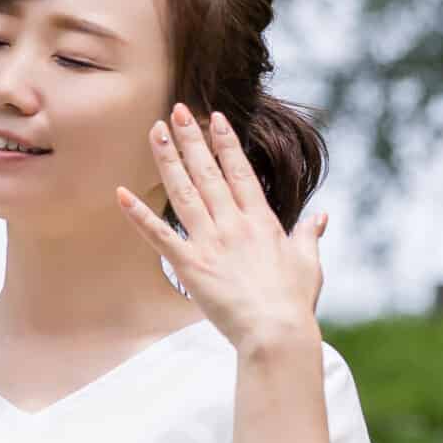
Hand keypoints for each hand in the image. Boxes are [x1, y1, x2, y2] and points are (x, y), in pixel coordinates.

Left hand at [116, 102, 325, 349]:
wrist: (276, 332)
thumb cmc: (293, 301)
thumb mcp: (308, 263)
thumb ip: (308, 235)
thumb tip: (320, 218)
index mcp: (262, 221)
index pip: (240, 172)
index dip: (225, 143)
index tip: (214, 118)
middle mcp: (234, 224)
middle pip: (208, 173)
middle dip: (191, 139)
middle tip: (175, 110)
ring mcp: (211, 242)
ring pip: (184, 192)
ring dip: (168, 160)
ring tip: (155, 132)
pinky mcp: (191, 266)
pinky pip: (160, 235)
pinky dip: (139, 215)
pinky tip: (122, 194)